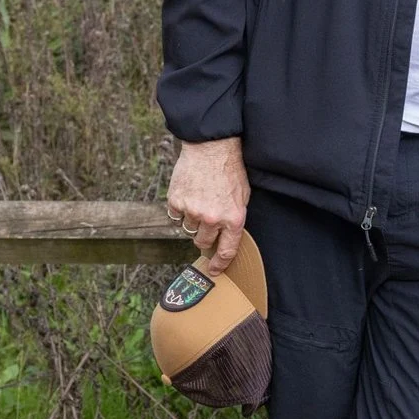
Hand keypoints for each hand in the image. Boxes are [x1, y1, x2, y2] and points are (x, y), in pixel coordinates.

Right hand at [167, 137, 250, 273]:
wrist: (211, 148)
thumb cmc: (230, 171)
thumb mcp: (243, 197)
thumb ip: (234, 218)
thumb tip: (226, 238)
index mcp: (233, 219)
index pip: (226, 251)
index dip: (219, 264)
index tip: (214, 270)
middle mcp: (212, 219)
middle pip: (203, 242)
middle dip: (204, 238)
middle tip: (206, 224)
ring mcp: (192, 211)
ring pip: (188, 228)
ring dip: (193, 220)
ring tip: (199, 200)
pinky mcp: (176, 201)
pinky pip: (175, 216)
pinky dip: (180, 210)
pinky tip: (188, 196)